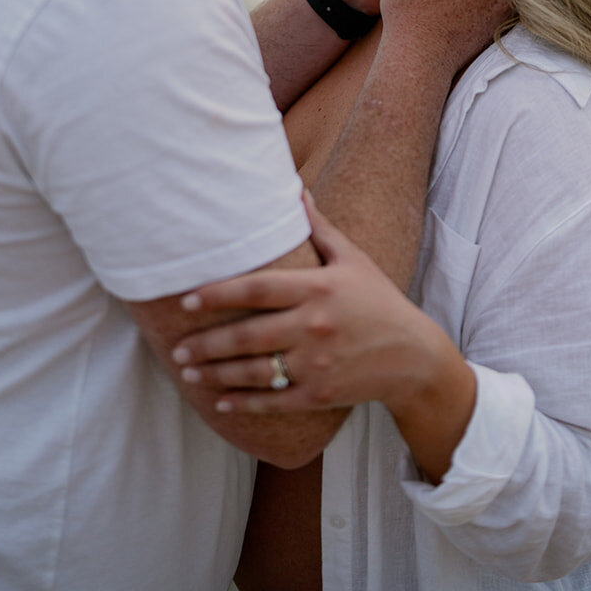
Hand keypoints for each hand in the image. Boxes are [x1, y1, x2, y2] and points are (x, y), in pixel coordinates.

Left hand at [171, 194, 441, 415]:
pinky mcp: (321, 395)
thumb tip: (295, 187)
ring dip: (216, 373)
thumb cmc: (377, 300)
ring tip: (188, 371)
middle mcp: (315, 326)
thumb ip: (319, 227)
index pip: (259, 288)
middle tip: (177, 348)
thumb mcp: (353, 259)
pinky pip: (274, 401)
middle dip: (207, 343)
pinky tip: (219, 401)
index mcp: (319, 288)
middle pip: (249, 335)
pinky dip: (244, 404)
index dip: (220, 293)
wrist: (413, 356)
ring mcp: (318, 364)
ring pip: (256, 371)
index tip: (188, 298)